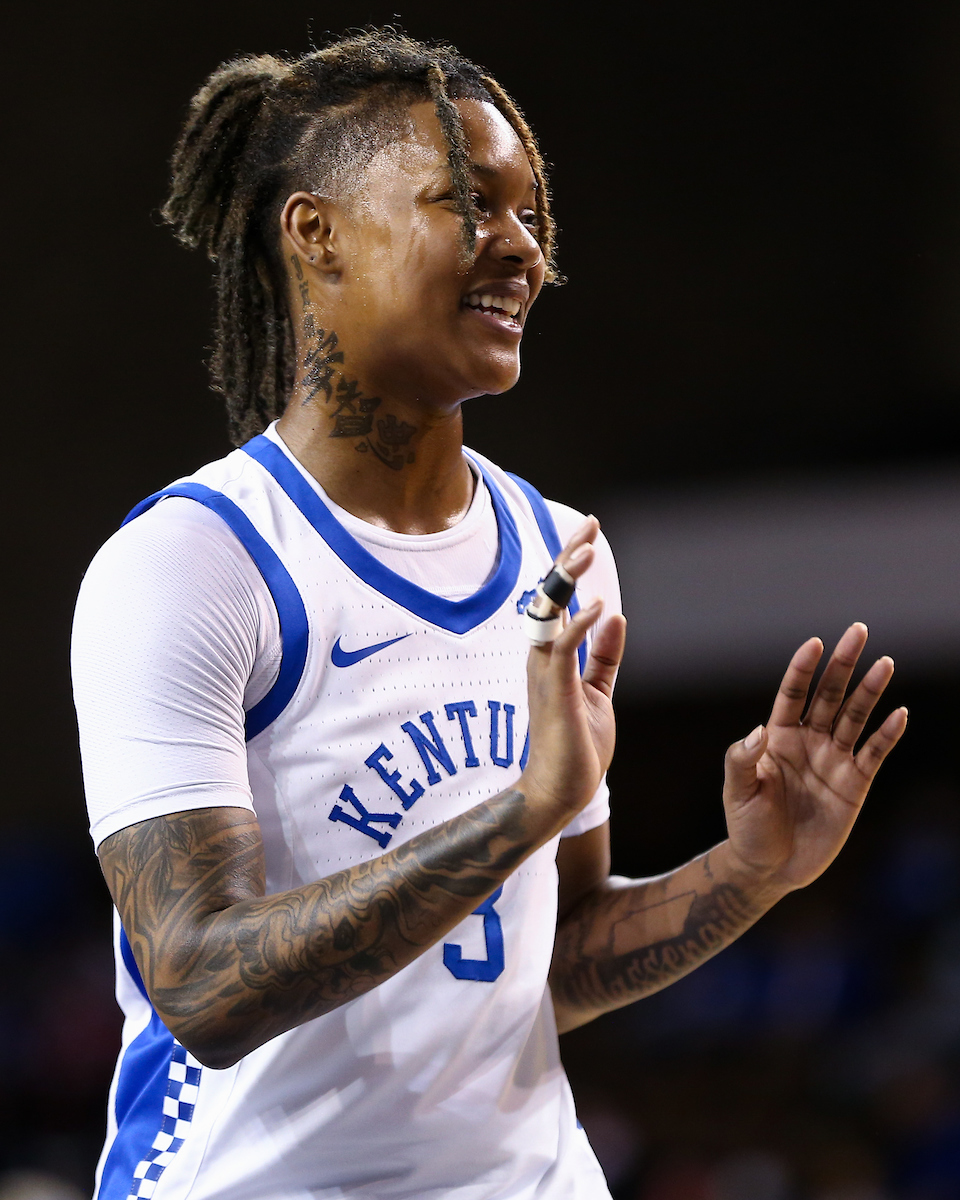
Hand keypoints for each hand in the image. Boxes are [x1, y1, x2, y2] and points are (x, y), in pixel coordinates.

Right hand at [520, 518, 626, 821]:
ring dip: (566, 580)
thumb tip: (614, 613)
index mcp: (552, 654)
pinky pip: (562, 650)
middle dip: (567, 558)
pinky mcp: (554, 692)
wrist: (562, 792)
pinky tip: (599, 606)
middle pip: (549, 594)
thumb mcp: (597, 692)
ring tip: (587, 551)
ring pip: (549, 613)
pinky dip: (579, 625)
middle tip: (589, 526)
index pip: (559, 598)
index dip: (571, 564)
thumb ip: (604, 656)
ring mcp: (545, 672)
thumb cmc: (576, 746)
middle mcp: (542, 656)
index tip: (590, 534)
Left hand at [722, 623, 906, 893]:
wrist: (768, 868)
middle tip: (858, 631)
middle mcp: (808, 741)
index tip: (815, 643)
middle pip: (829, 695)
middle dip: (843, 664)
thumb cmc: (746, 826)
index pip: (792, 693)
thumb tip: (759, 729)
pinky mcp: (854, 785)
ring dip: (870, 691)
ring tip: (885, 663)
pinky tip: (900, 713)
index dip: (803, 669)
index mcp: (777, 736)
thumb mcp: (737, 791)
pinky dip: (886, 735)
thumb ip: (743, 759)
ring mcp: (833, 761)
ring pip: (855, 718)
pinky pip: (874, 754)